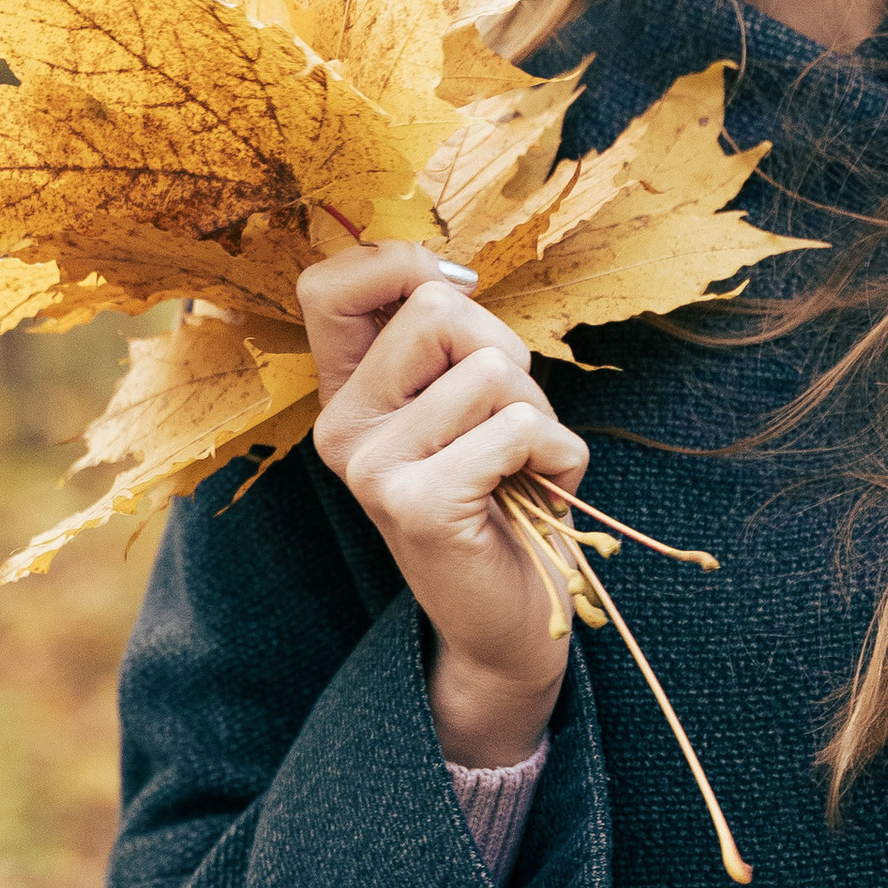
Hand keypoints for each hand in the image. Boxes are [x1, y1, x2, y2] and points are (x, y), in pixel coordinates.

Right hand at [301, 246, 583, 766]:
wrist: (506, 623)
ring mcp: (373, 468)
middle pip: (438, 311)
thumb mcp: (465, 407)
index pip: (329, 285)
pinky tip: (536, 496)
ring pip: (494, 370)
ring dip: (539, 414)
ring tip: (520, 469)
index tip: (458, 299)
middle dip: (505, 353)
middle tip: (508, 422)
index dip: (400, 264)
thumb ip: (446, 344)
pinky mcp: (419, 504)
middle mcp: (342, 428)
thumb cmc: (501, 499)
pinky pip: (520, 429)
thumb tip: (448, 275)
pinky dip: (557, 457)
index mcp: (344, 395)